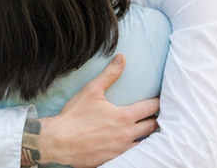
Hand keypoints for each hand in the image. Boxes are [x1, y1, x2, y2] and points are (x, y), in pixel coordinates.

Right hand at [31, 54, 159, 166]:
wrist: (57, 141)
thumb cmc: (74, 116)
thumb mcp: (92, 90)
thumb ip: (110, 74)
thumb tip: (121, 58)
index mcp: (124, 117)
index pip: (151, 108)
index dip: (157, 102)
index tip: (159, 99)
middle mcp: (126, 135)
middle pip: (152, 126)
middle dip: (155, 119)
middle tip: (156, 114)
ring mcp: (120, 150)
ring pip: (144, 143)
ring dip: (146, 135)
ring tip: (145, 128)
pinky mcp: (113, 160)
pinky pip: (131, 154)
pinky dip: (134, 147)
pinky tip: (130, 142)